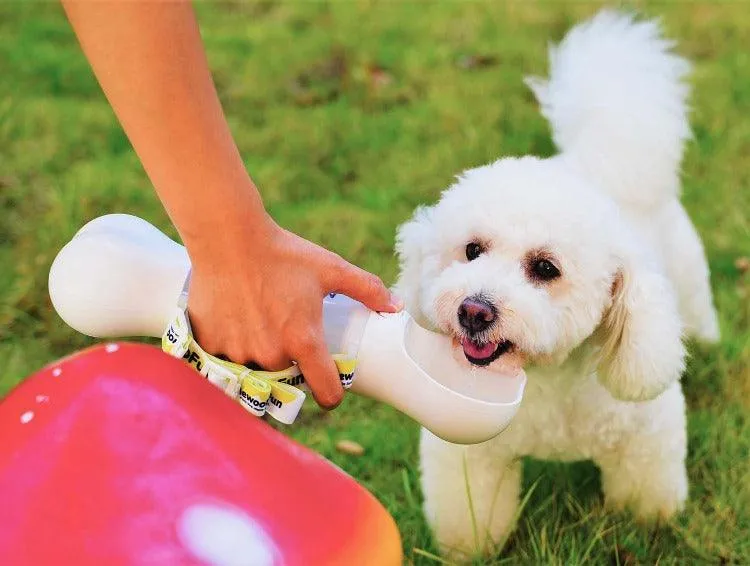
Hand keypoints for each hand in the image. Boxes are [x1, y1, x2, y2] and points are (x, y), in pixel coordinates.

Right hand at [186, 216, 401, 408]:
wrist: (228, 238)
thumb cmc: (283, 253)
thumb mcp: (331, 268)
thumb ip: (367, 289)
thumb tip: (397, 306)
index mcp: (304, 341)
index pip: (327, 394)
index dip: (333, 393)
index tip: (329, 386)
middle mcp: (271, 354)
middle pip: (288, 382)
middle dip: (292, 369)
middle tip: (288, 340)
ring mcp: (237, 353)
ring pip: (255, 376)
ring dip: (261, 364)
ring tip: (260, 331)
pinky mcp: (209, 347)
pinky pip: (225, 365)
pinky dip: (232, 354)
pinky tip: (236, 327)